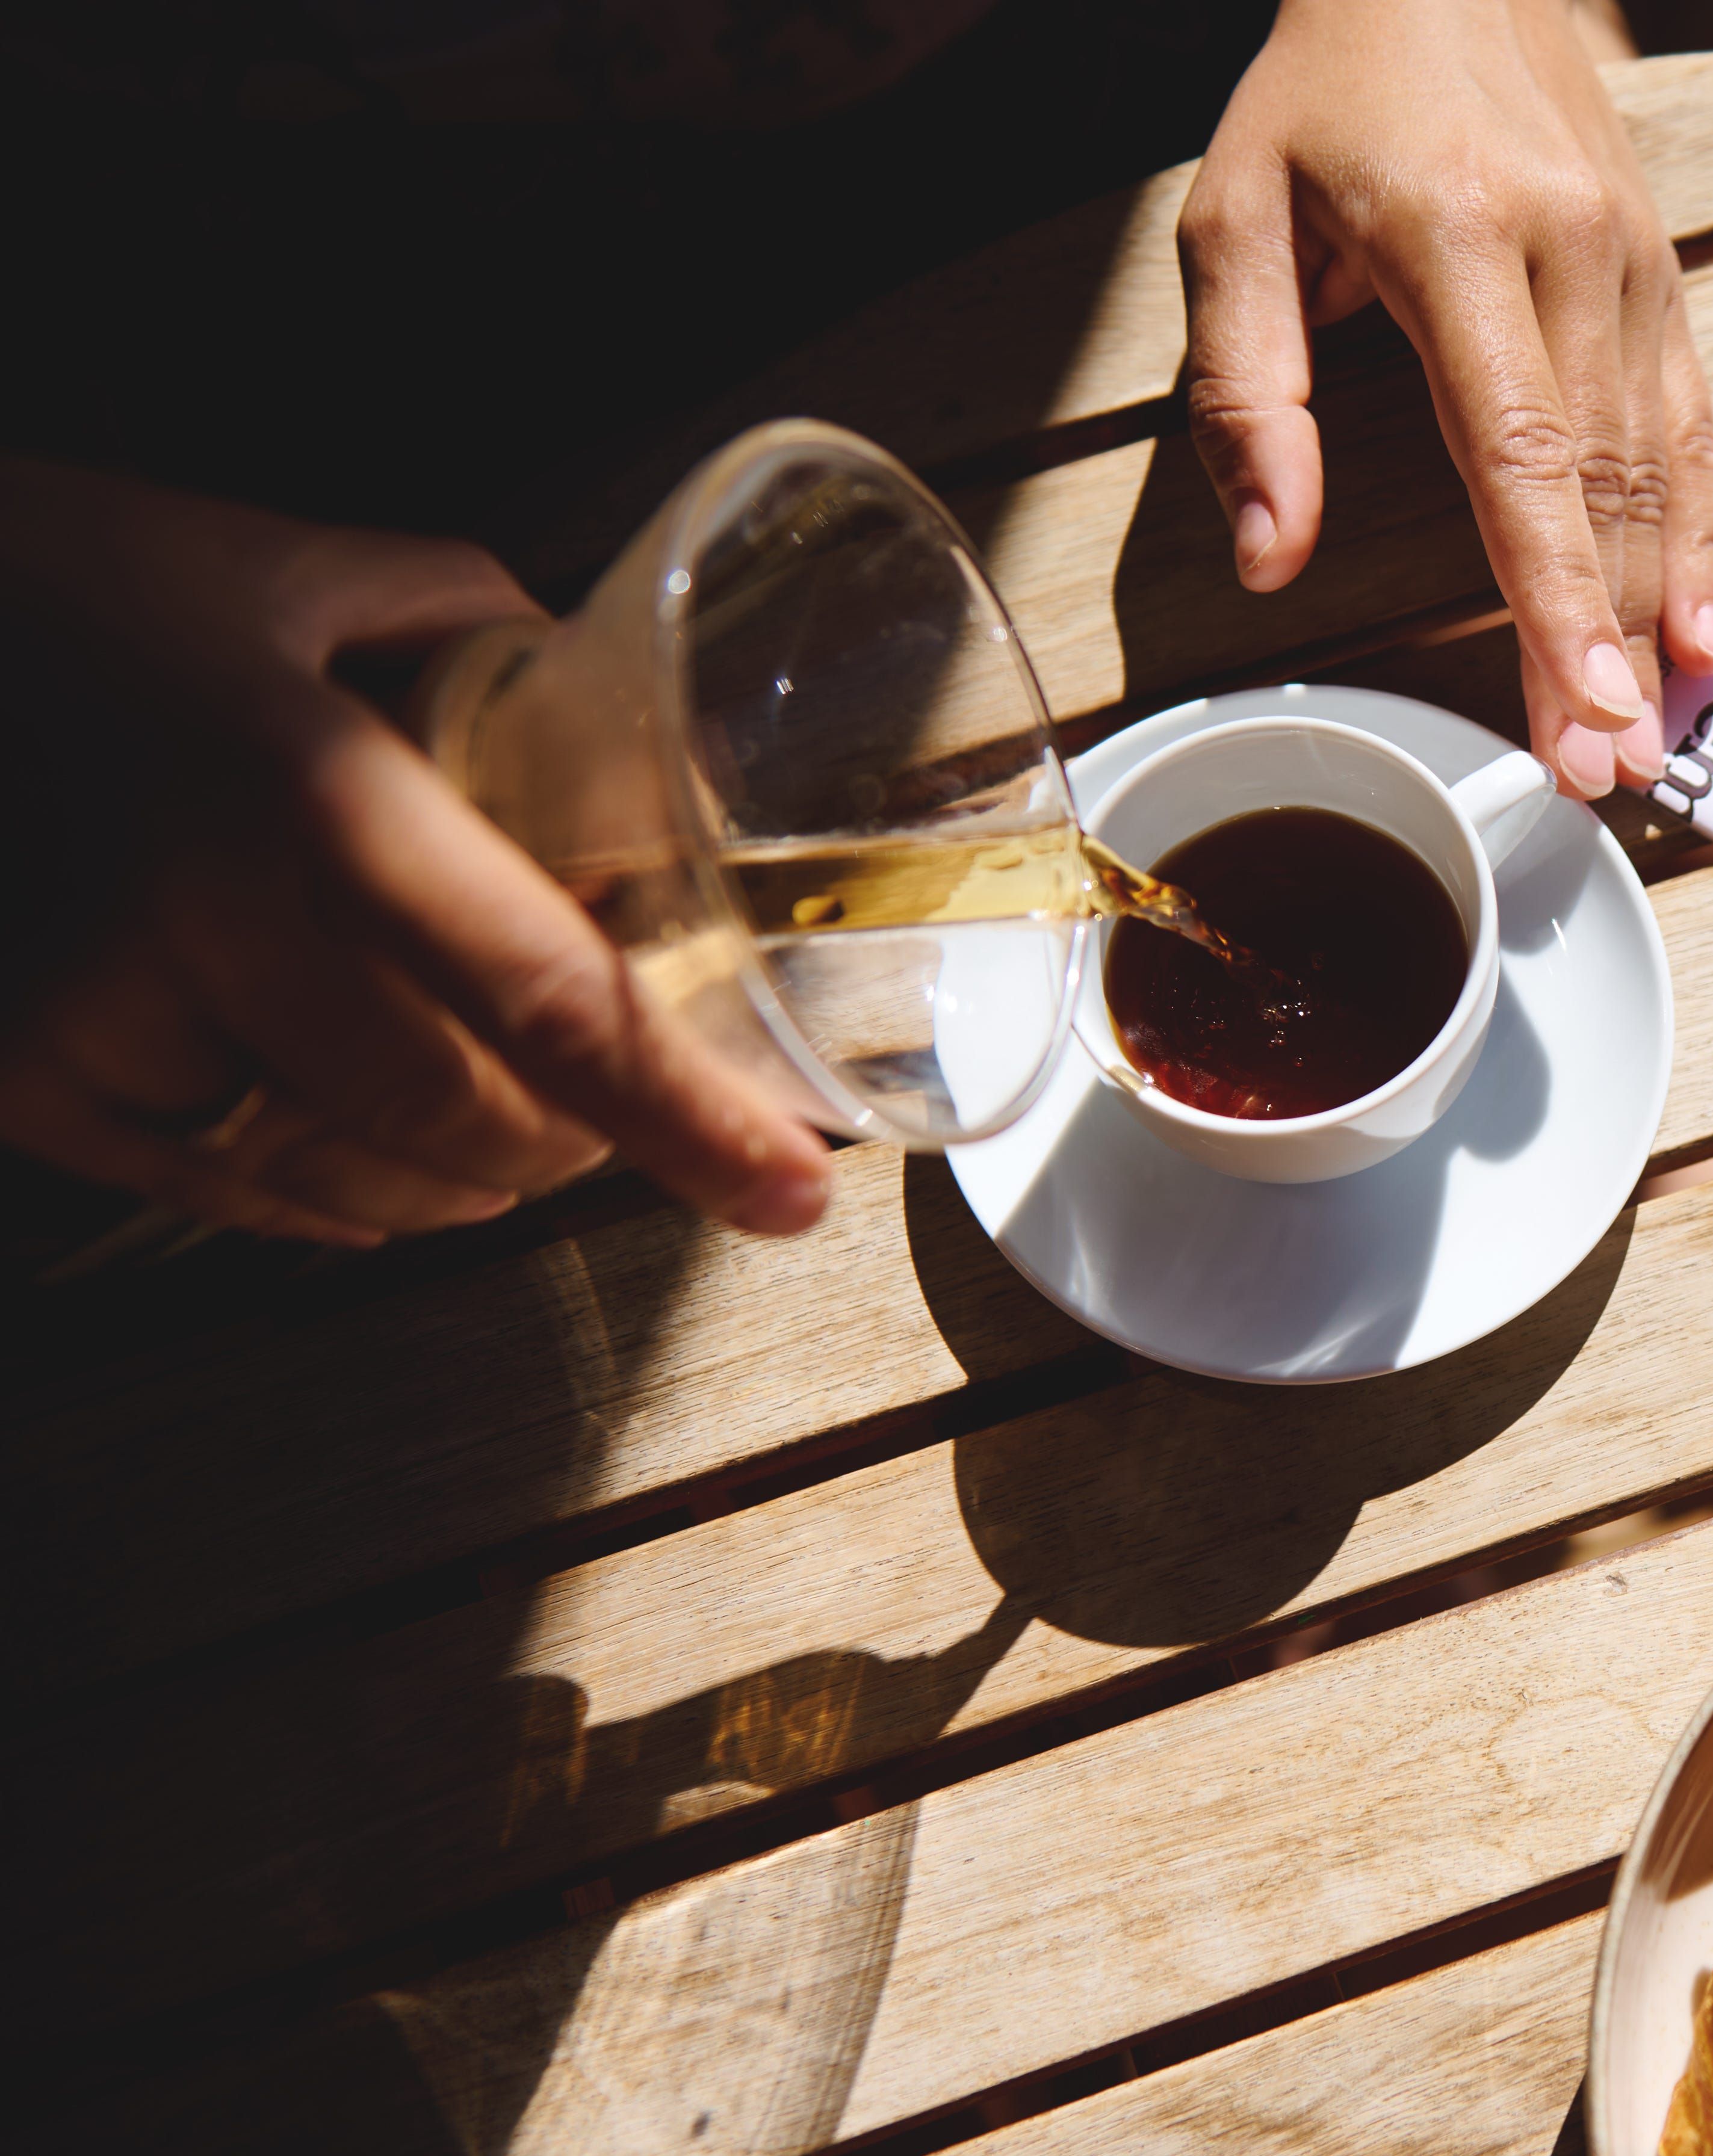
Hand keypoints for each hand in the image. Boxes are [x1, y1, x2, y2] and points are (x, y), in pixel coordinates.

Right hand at [0, 462, 835, 1246]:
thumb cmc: (58, 578)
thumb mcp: (276, 564)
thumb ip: (458, 618)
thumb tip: (596, 676)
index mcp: (309, 794)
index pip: (551, 999)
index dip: (690, 1115)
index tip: (795, 1189)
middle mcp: (206, 925)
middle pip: (469, 1124)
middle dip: (581, 1142)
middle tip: (644, 1121)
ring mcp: (95, 1019)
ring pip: (356, 1181)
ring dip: (468, 1178)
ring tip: (523, 1136)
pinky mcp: (19, 1077)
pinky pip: (226, 1190)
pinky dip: (331, 1195)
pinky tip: (383, 1165)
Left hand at [1178, 0, 1712, 800]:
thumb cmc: (1325, 96)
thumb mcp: (1233, 218)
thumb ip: (1246, 396)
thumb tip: (1268, 559)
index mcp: (1456, 241)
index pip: (1522, 451)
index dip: (1556, 593)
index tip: (1581, 705)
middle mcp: (1569, 253)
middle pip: (1604, 486)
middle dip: (1609, 643)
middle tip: (1605, 777)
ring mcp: (1635, 262)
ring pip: (1665, 468)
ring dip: (1666, 613)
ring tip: (1657, 735)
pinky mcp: (1663, 274)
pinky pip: (1694, 426)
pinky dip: (1705, 538)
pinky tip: (1703, 632)